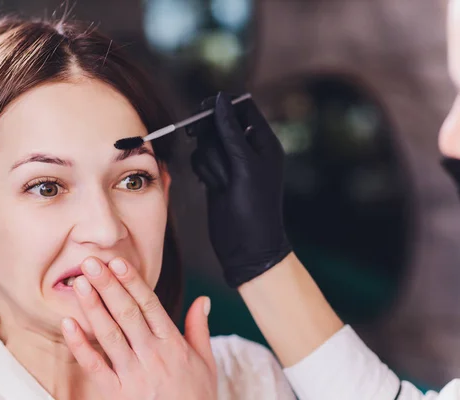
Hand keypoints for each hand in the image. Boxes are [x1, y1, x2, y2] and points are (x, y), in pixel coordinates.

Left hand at [61, 257, 216, 399]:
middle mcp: (153, 355)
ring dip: (93, 307)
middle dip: (108, 286)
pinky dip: (80, 346)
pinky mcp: (117, 394)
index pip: (150, 305)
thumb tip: (203, 300)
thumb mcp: (206, 362)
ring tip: (80, 284)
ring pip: (110, 335)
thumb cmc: (196, 397)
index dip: (132, 282)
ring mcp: (133, 375)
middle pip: (127, 313)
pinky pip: (95, 367)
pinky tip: (69, 325)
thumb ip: (199, 328)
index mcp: (173, 344)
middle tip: (91, 263)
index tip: (118, 262)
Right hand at [188, 92, 291, 287]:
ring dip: (210, 160)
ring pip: (207, 143)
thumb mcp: (245, 165)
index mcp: (263, 142)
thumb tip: (220, 99)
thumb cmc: (255, 206)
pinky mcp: (215, 176)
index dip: (224, 106)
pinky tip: (212, 187)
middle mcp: (247, 149)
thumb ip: (230, 131)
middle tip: (197, 138)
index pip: (243, 108)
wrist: (246, 246)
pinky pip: (200, 160)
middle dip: (211, 135)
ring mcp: (230, 164)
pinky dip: (203, 171)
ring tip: (221, 182)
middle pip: (220, 123)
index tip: (204, 109)